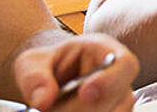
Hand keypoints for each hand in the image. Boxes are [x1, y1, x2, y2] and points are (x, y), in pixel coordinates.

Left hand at [13, 32, 137, 110]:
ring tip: (56, 108)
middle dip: (81, 109)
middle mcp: (118, 78)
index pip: (124, 64)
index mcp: (104, 51)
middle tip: (51, 109)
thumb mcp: (31, 63)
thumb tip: (43, 101)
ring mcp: (119, 101)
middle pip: (119, 99)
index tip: (85, 93)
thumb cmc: (44, 66)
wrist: (46, 82)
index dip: (110, 80)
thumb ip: (35, 77)